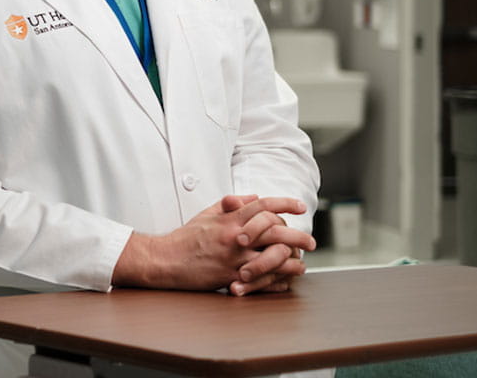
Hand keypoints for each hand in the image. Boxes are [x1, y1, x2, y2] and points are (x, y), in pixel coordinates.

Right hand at [112, 195, 311, 292]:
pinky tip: (286, 278)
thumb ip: (231, 204)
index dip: (284, 203)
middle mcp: (235, 236)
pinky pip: (263, 279)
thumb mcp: (207, 213)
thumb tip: (253, 198)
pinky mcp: (232, 277)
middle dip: (298, 235)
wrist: (165, 260)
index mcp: (229, 219)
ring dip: (293, 260)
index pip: (262, 205)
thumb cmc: (185, 237)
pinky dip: (279, 279)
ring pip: (274, 257)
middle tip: (311, 241)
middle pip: (275, 231)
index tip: (300, 206)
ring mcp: (234, 258)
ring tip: (302, 262)